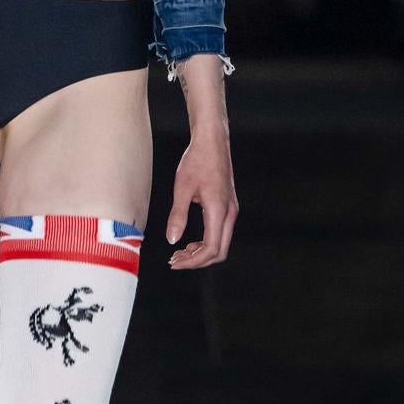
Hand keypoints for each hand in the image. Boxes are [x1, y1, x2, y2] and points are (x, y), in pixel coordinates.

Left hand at [164, 132, 237, 269]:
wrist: (212, 141)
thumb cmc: (197, 160)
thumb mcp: (182, 188)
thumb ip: (178, 216)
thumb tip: (172, 239)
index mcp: (218, 210)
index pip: (211, 248)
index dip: (193, 261)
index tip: (175, 262)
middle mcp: (229, 213)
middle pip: (220, 252)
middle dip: (197, 261)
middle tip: (176, 260)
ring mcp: (231, 210)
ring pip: (221, 244)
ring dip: (202, 253)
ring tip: (180, 252)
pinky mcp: (228, 207)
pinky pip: (220, 233)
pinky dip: (206, 243)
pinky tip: (190, 242)